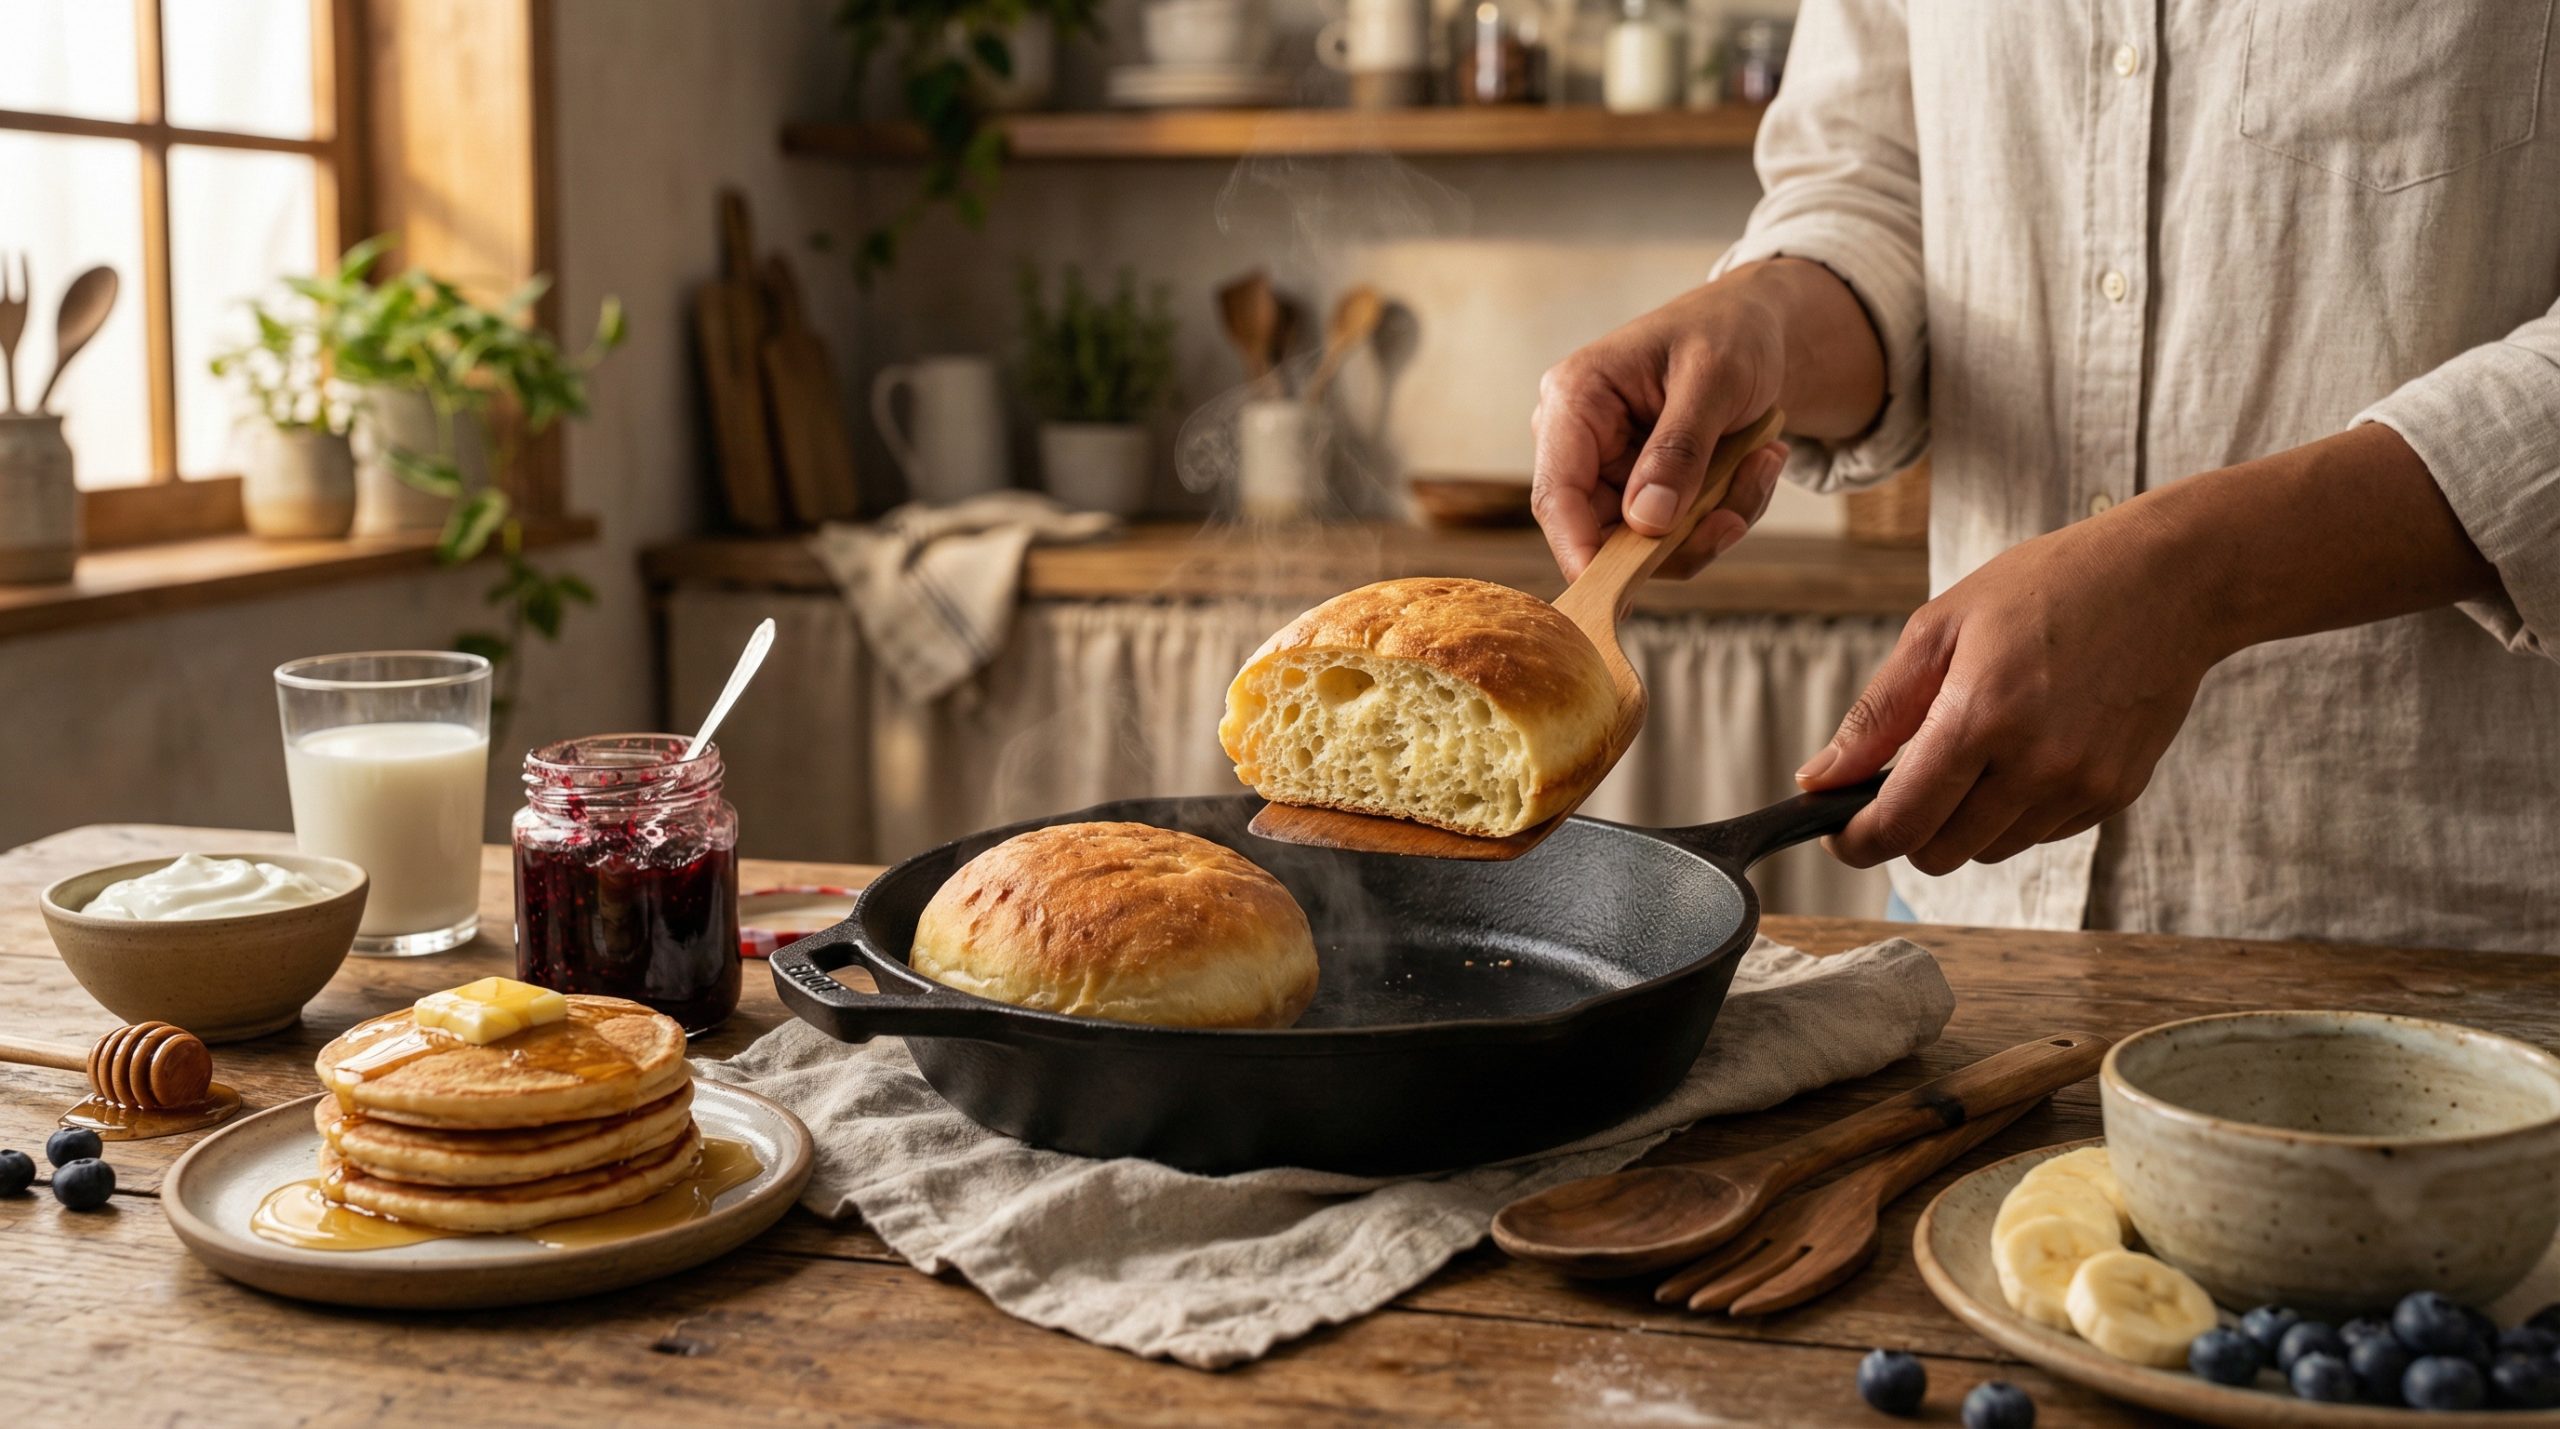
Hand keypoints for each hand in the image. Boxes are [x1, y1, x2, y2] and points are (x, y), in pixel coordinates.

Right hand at [1531, 280, 1791, 581]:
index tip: (1619, 590)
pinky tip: (1759, 462)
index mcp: (1575, 400)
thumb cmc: (1727, 333)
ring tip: (1763, 462)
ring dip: (1714, 520)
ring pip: (1648, 544)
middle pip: (1602, 533)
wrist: (1756, 327)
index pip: (1555, 494)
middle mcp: (1581, 443)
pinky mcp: (1646, 492)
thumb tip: (1646, 522)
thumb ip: (1678, 449)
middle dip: (1678, 536)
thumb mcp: (1714, 380)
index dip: (1579, 549)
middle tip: (1735, 514)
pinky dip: (1725, 511)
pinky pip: (1679, 534)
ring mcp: (1613, 472)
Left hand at [1797, 502, 2231, 873]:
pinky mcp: (2115, 794)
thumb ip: (1876, 714)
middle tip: (1903, 779)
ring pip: (1988, 849)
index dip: (1855, 842)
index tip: (1837, 833)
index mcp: (1981, 717)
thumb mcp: (1940, 627)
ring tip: (1975, 748)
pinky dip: (2013, 810)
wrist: (2171, 581)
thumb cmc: (2049, 587)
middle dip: (1906, 829)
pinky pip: (2039, 833)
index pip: (1900, 824)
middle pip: (1939, 853)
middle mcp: (2036, 765)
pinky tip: (2024, 749)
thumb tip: (1818, 779)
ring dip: (1962, 820)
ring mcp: (2082, 786)